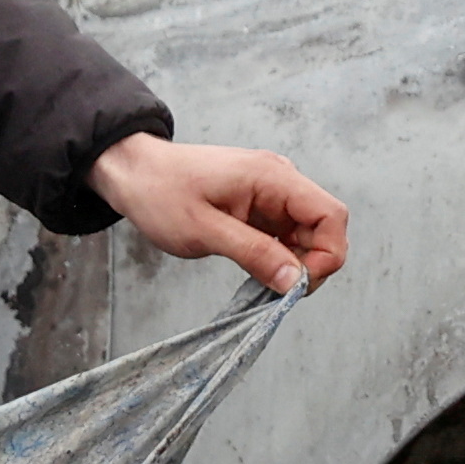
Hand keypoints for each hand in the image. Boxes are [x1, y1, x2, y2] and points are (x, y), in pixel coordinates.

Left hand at [88, 132, 349, 295]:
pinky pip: (286, 235)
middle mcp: (280, 180)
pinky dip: (279, 257)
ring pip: (307, 235)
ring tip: (261, 280)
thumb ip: (254, 254)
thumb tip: (295, 282)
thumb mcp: (204, 230)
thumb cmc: (160, 193)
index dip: (326, 254)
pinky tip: (257, 269)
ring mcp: (271, 193)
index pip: (331, 215)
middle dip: (310, 264)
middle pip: (324, 227)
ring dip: (294, 263)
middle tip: (277, 290)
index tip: (296, 284)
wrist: (133, 173)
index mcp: (272, 177)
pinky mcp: (260, 206)